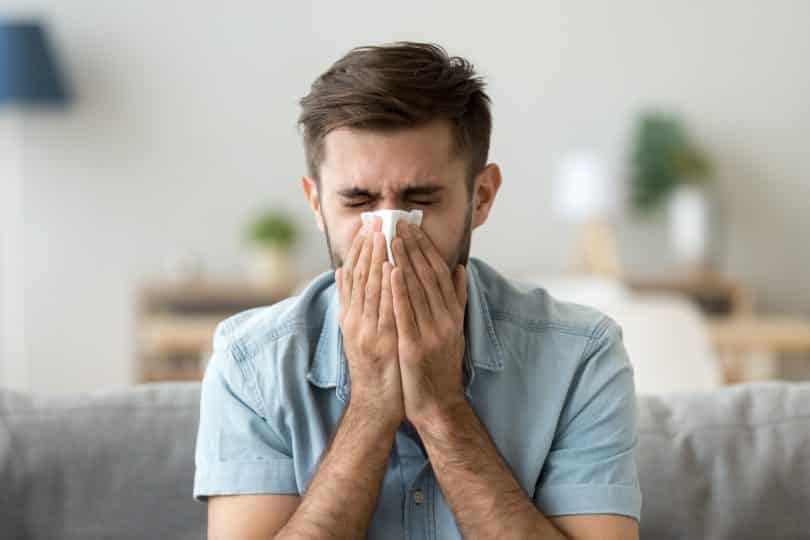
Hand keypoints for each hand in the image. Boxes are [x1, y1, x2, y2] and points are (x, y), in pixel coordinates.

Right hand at [336, 218, 404, 424]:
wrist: (375, 404)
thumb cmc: (372, 367)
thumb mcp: (356, 332)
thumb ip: (351, 302)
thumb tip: (343, 272)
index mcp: (350, 316)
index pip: (354, 276)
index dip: (361, 250)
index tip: (369, 227)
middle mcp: (355, 321)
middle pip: (360, 278)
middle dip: (369, 247)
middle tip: (377, 221)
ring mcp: (367, 332)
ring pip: (371, 289)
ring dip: (377, 260)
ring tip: (383, 235)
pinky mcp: (382, 343)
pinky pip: (385, 310)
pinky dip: (387, 287)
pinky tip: (392, 268)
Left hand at [390, 221, 467, 425]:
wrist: (439, 404)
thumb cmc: (441, 365)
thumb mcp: (454, 329)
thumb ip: (457, 298)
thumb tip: (460, 268)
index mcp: (453, 313)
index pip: (439, 272)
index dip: (426, 248)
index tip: (413, 227)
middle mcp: (445, 320)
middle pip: (428, 276)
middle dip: (413, 247)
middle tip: (399, 223)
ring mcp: (431, 333)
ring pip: (417, 290)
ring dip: (404, 261)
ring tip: (392, 238)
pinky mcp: (416, 347)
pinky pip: (406, 314)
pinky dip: (399, 291)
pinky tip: (390, 272)